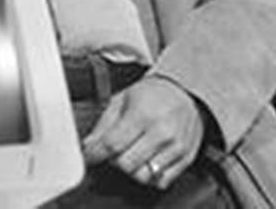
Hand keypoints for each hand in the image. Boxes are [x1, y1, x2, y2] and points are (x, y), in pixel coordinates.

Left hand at [81, 75, 205, 189]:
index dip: (95, 153)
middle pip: (127, 164)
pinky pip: (162, 182)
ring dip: (131, 170)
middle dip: (113, 161)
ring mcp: (176, 148)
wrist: (185, 94)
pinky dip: (149, 177)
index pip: (112, 144)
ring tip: (129, 156)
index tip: (89, 156)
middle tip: (112, 152)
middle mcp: (162, 133)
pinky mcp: (186, 159)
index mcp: (142, 115)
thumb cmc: (152, 94)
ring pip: (144, 176)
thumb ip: (103, 124)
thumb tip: (88, 145)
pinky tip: (145, 162)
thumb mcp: (121, 99)